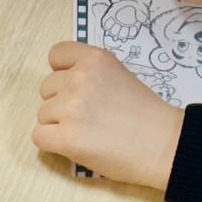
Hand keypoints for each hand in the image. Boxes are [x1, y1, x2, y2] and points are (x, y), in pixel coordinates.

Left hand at [33, 43, 183, 190]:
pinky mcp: (66, 137)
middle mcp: (79, 78)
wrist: (162, 145)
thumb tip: (65, 89)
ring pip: (42, 115)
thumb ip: (91, 75)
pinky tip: (73, 146)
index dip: (60, 74)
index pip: (56, 55)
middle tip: (86, 118)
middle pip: (46, 89)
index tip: (73, 89)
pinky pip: (39, 137)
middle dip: (60, 104)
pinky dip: (51, 144)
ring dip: (57, 126)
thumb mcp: (119, 76)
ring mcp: (71, 107)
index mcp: (94, 59)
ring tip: (85, 134)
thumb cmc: (145, 116)